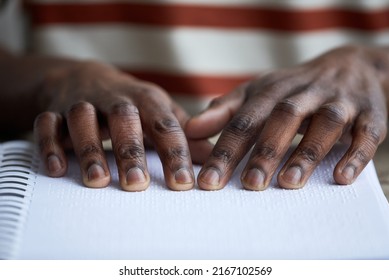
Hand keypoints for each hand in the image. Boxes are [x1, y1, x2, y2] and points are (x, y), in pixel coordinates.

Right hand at [33, 60, 211, 190]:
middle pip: (123, 119)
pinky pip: (47, 125)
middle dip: (130, 151)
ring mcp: (81, 102)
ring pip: (82, 120)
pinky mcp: (53, 111)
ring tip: (98, 181)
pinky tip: (58, 170)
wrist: (83, 76)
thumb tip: (211, 155)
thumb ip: (181, 132)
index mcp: (145, 98)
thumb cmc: (129, 101)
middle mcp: (114, 98)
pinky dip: (50, 145)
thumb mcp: (158, 109)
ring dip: (89, 149)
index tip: (183, 184)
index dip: (175, 153)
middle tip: (137, 184)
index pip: (164, 124)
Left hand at [186, 45, 388, 189]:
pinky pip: (365, 133)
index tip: (209, 182)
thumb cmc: (291, 89)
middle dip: (265, 152)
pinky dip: (356, 154)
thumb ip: (225, 111)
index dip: (225, 150)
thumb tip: (191, 130)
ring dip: (307, 152)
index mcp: (271, 91)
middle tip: (249, 185)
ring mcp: (338, 102)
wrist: (347, 66)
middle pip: (283, 119)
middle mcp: (304, 93)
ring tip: (289, 182)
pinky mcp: (369, 114)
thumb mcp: (256, 92)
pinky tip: (342, 178)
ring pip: (324, 124)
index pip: (244, 121)